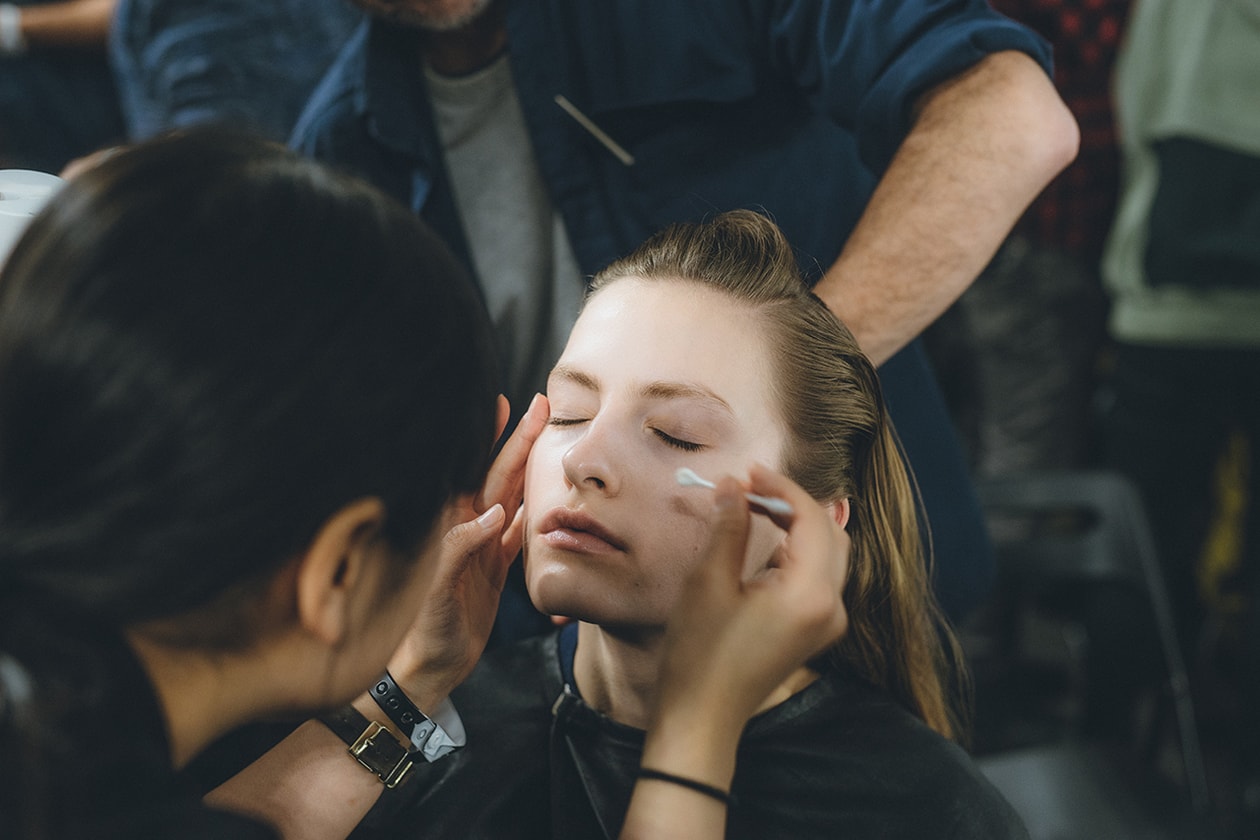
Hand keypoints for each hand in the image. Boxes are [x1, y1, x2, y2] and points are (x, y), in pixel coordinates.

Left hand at [387, 393, 548, 707]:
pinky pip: (518, 534)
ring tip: (547, 440)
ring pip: (511, 498)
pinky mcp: (494, 570)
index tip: (502, 404)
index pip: (470, 470)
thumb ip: (460, 548)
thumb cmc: (420, 629)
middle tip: (541, 407)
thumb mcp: (435, 587)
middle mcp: (465, 529)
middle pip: (498, 475)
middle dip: (519, 441)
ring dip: (528, 469)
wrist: (428, 669)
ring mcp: (481, 548)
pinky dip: (533, 513)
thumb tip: (492, 516)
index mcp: (448, 525)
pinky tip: (547, 496)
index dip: (486, 438)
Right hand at [652, 464, 849, 747]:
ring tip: (753, 508)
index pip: (811, 519)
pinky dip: (796, 551)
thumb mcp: (708, 582)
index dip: (781, 488)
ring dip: (796, 525)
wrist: (703, 718)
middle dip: (792, 503)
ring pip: (828, 553)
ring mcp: (828, 622)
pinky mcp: (816, 631)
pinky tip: (763, 543)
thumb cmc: (700, 654)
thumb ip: (729, 526)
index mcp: (811, 593)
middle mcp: (832, 606)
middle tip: (750, 487)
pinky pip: (819, 576)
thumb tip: (734, 485)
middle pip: (829, 533)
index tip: (747, 472)